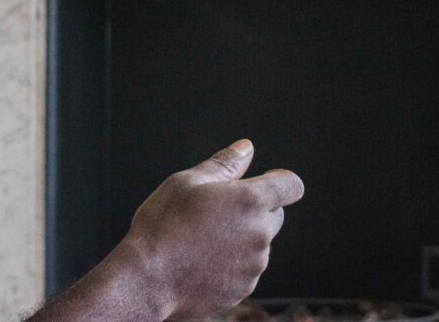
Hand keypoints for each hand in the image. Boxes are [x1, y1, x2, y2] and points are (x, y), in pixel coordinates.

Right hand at [121, 140, 303, 320]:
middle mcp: (259, 234)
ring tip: (201, 237)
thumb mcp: (189, 181)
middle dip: (254, 208)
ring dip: (241, 236)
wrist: (147, 280)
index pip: (291, 185)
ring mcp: (253, 267)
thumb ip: (224, 163)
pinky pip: (245, 269)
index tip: (268, 178)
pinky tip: (201, 260)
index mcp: (250, 201)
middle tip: (216, 209)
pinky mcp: (242, 291)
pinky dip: (232, 262)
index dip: (282, 179)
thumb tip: (246, 148)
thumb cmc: (163, 224)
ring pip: (258, 243)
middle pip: (274, 214)